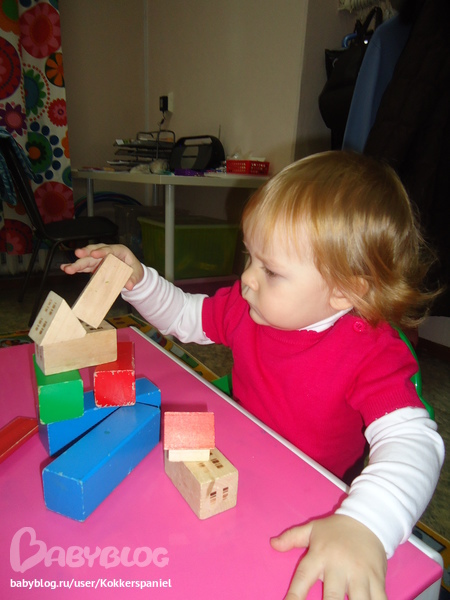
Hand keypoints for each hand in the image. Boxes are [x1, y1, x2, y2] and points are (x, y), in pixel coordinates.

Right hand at [60, 244, 143, 289]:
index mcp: (119, 251)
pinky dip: (76, 268)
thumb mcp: (137, 274)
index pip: (110, 249)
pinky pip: (84, 266)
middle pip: (95, 251)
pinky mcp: (94, 265)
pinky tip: (65, 268)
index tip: (94, 254)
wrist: (131, 273)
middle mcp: (107, 252)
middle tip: (77, 255)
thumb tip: (129, 285)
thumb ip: (133, 279)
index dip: (102, 251)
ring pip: (87, 259)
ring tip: (67, 268)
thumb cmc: (134, 270)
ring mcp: (99, 259)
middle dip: (86, 254)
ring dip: (77, 263)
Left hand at [271, 515, 386, 599]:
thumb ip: (292, 537)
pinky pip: (379, 599)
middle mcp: (339, 565)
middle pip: (332, 596)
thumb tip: (272, 543)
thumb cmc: (336, 530)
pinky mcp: (377, 578)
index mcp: (320, 555)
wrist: (368, 519)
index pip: (303, 578)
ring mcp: (360, 573)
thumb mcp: (312, 530)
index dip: (294, 596)